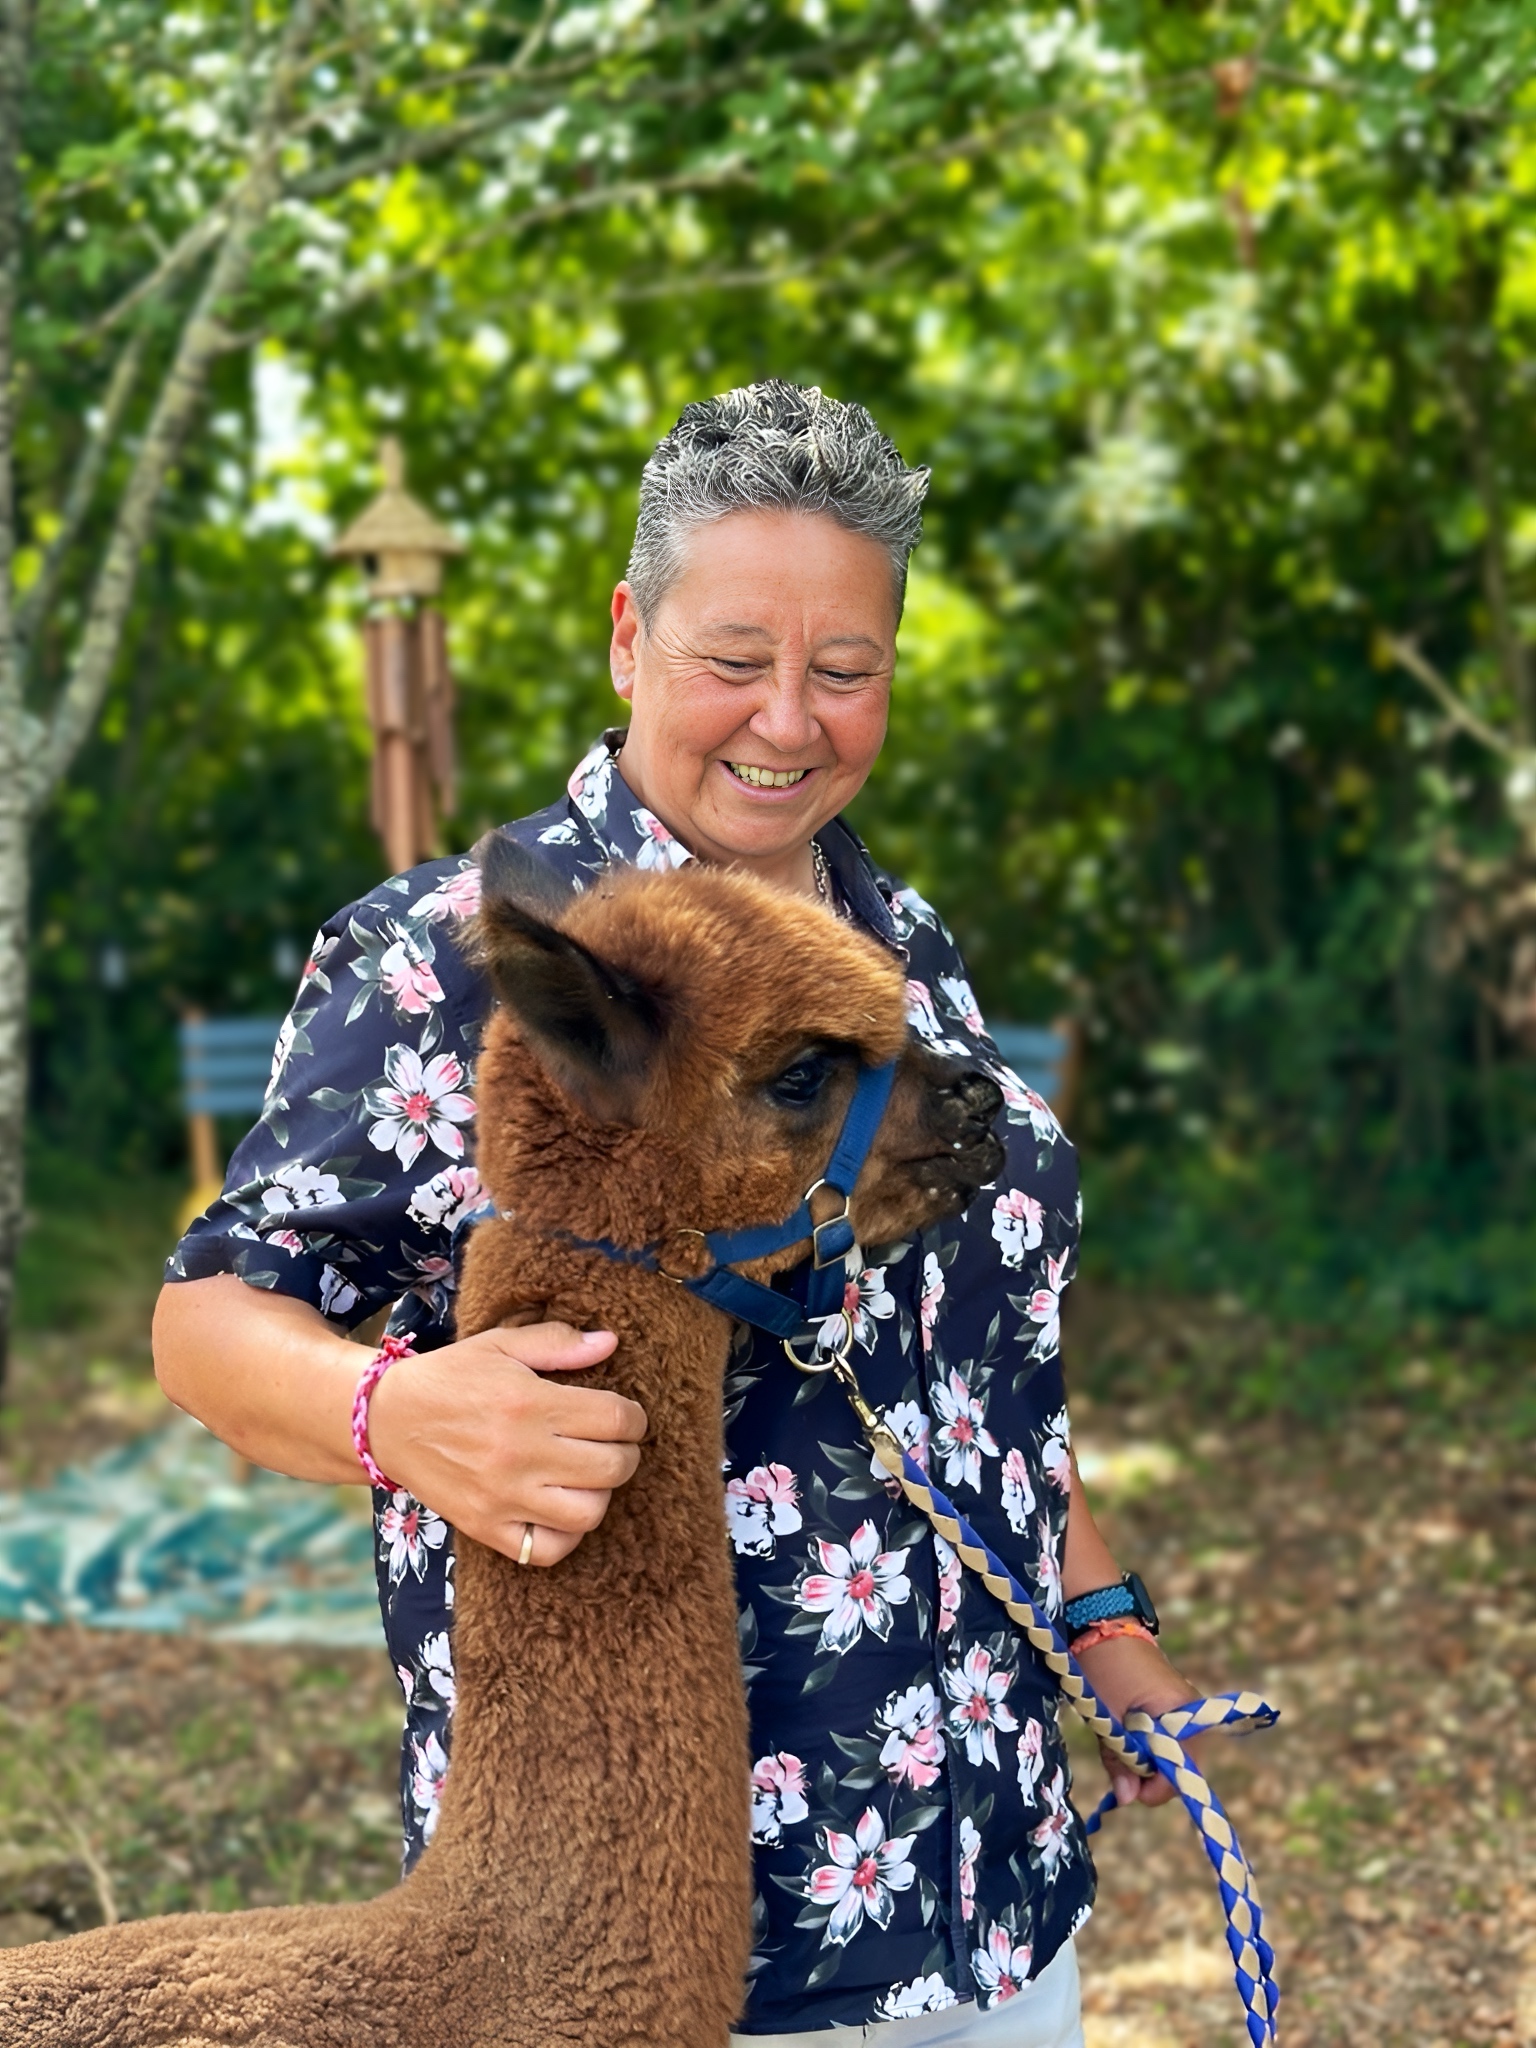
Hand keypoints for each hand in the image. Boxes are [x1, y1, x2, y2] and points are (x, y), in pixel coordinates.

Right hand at [366, 1319, 645, 1567]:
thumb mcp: (501, 1345)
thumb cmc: (450, 1377)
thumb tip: (610, 1342)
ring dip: (600, 1494)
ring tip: (587, 1475)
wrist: (386, 1421)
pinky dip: (565, 1535)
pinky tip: (561, 1508)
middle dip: (626, 1453)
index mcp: (529, 1403)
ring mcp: (503, 1497)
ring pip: (588, 1513)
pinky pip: (546, 1550)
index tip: (627, 1416)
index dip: (634, 1417)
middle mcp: (520, 1453)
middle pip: (612, 1468)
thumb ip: (558, 1343)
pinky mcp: (485, 1527)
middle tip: (613, 1444)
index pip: (615, 1418)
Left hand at [1073, 1632, 1214, 1809]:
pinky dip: (1143, 1745)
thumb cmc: (1103, 1665)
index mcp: (1182, 1714)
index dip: (1156, 1788)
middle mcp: (1190, 1714)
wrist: (1099, 1621)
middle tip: (1117, 1766)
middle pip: (1178, 1767)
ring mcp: (1181, 1709)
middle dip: (1148, 1775)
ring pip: (1169, 1755)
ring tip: (1115, 1743)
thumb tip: (1127, 1799)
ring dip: (1143, 1760)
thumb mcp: (1106, 1716)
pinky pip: (1163, 1739)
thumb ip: (1120, 1759)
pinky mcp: (1168, 1705)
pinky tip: (1122, 1736)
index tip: (1128, 1790)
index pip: (1183, 1772)